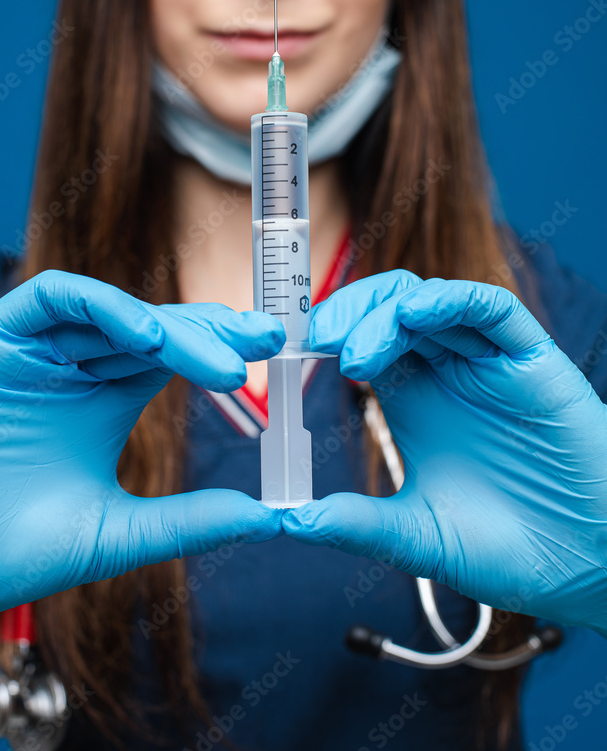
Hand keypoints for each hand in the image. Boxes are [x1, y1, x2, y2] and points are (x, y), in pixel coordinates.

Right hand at [0, 270, 285, 625]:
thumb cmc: (2, 550)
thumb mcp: (112, 534)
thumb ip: (186, 522)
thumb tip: (268, 517)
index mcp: (103, 402)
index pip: (172, 357)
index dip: (218, 350)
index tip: (272, 356)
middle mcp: (74, 368)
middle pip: (152, 329)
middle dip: (210, 332)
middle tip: (265, 341)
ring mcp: (36, 349)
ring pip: (114, 315)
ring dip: (173, 329)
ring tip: (225, 359)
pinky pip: (54, 299)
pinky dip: (104, 308)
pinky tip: (150, 338)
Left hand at [282, 271, 606, 636]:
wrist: (589, 566)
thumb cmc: (510, 550)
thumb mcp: (419, 536)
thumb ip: (359, 526)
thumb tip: (289, 521)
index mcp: (414, 400)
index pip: (362, 341)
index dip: (329, 335)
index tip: (290, 352)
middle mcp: (447, 372)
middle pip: (389, 310)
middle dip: (349, 314)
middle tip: (316, 342)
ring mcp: (488, 362)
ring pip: (432, 301)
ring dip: (386, 311)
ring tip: (355, 353)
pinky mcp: (531, 359)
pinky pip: (492, 309)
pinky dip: (452, 300)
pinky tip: (416, 315)